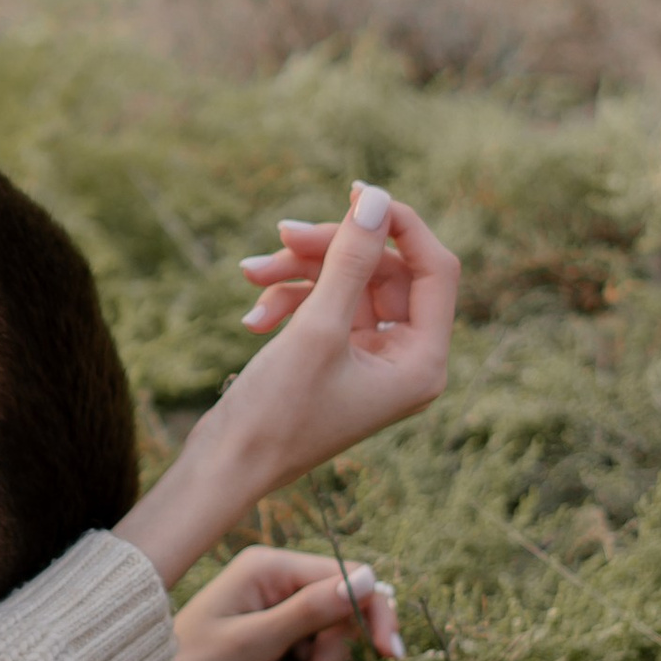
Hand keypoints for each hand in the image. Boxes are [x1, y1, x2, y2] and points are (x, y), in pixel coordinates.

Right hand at [116, 182, 457, 590]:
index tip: (355, 192)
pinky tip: (253, 317)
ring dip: (299, 272)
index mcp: (423, 362)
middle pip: (384, 270)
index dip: (398, 224)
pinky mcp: (338, 357)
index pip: (434, 269)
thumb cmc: (276, 412)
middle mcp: (406, 360)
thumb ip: (350, 259)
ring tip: (251, 274)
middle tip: (281, 235)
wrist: (225, 467)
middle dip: (330, 251)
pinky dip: (289, 300)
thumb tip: (374, 197)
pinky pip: (325, 305)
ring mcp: (371, 359)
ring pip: (347, 283)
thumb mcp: (316, 327)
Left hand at [155, 542, 402, 660]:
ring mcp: (277, 614)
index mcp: (272, 568)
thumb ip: (310, 611)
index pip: (350, 578)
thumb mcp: (253, 642)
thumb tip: (368, 580)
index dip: (374, 615)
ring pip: (328, 649)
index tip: (389, 657)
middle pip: (341, 620)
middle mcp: (278, 584)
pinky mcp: (274, 644)